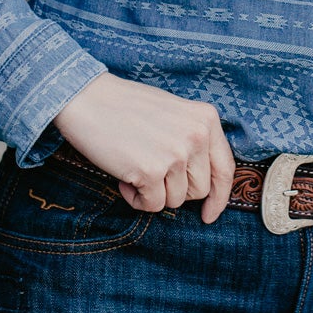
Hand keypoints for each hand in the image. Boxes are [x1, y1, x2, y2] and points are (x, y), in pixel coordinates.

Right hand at [51, 72, 236, 222]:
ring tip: (135, 168)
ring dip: (153, 193)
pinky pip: (152, 205)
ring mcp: (175, 154)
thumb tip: (204, 183)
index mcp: (206, 119)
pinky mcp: (150, 170)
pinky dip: (136, 199)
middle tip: (151, 171)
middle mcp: (196, 136)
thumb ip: (194, 140)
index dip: (219, 197)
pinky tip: (124, 178)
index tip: (209, 214)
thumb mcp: (174, 114)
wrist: (86, 99)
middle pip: (199, 190)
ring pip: (175, 201)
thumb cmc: (126, 107)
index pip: (225, 169)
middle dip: (175, 190)